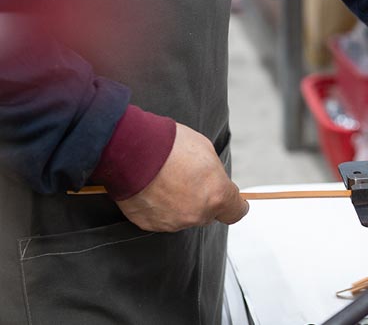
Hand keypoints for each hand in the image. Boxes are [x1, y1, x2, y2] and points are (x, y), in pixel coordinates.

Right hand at [116, 123, 248, 231]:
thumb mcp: (206, 151)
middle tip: (188, 179)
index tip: (232, 201)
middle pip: (207, 214)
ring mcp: (172, 222)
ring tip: (166, 180)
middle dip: (202, 200)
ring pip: (183, 217)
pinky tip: (152, 188)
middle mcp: (197, 214)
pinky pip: (161, 218)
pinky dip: (158, 208)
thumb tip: (213, 181)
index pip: (235, 212)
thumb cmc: (169, 144)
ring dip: (179, 204)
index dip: (234, 205)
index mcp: (217, 195)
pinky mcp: (149, 224)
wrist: (131, 148)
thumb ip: (214, 175)